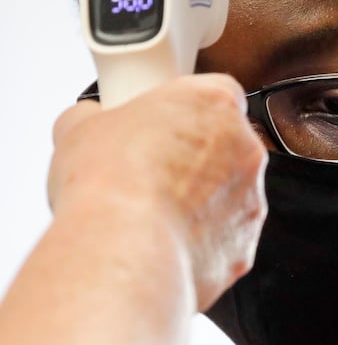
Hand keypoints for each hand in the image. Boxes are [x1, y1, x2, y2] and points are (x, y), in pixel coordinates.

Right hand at [47, 74, 267, 310]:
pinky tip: (164, 244)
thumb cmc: (111, 183)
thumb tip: (86, 121)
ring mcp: (251, 199)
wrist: (126, 251)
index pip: (215, 93)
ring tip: (151, 214)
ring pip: (228, 196)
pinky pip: (224, 239)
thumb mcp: (80, 128)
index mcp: (214, 103)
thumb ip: (94, 116)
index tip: (160, 123)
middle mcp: (245, 148)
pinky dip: (200, 243)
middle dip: (194, 158)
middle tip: (150, 172)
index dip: (185, 110)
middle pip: (226, 145)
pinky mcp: (245, 246)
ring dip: (199, 203)